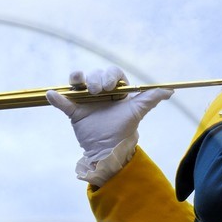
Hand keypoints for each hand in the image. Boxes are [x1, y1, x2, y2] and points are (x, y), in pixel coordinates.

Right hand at [47, 66, 171, 184]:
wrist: (110, 148)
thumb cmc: (124, 127)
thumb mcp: (138, 111)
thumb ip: (151, 98)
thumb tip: (170, 91)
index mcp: (114, 88)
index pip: (111, 73)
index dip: (109, 76)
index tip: (109, 86)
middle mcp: (99, 90)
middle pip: (94, 75)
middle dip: (95, 79)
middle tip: (97, 91)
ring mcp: (84, 100)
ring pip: (77, 83)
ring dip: (77, 80)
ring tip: (79, 86)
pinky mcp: (74, 111)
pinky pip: (63, 102)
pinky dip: (57, 98)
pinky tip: (51, 95)